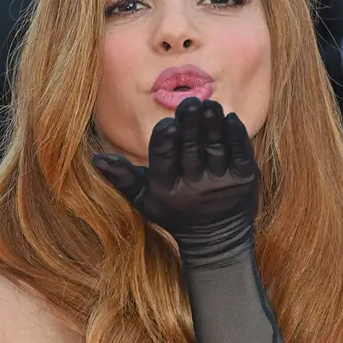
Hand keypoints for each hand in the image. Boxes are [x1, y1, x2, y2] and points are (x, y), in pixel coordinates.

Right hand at [93, 98, 258, 260]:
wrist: (216, 240)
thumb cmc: (174, 214)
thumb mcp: (144, 199)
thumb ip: (122, 177)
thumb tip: (97, 159)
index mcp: (166, 188)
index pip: (164, 160)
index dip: (165, 141)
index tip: (167, 124)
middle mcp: (194, 186)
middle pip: (191, 149)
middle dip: (190, 125)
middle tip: (190, 103)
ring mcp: (221, 183)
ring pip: (216, 147)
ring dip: (213, 124)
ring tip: (210, 106)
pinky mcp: (245, 180)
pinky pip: (241, 153)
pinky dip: (236, 136)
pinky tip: (230, 119)